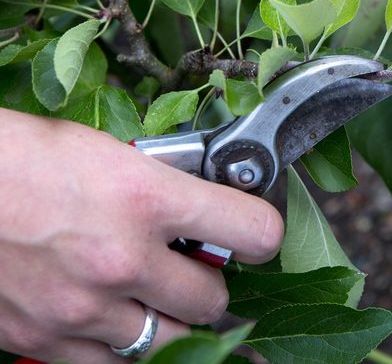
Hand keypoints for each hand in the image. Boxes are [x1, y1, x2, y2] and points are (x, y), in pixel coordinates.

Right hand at [0, 109, 282, 362]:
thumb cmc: (22, 158)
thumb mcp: (108, 152)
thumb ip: (163, 184)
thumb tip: (201, 205)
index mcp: (147, 198)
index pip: (254, 231)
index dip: (262, 234)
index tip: (255, 235)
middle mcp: (124, 259)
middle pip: (214, 299)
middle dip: (211, 284)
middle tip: (194, 268)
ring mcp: (85, 308)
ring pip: (172, 342)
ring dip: (174, 322)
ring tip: (156, 298)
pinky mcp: (45, 340)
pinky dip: (123, 350)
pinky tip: (116, 324)